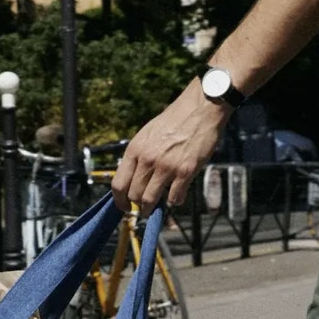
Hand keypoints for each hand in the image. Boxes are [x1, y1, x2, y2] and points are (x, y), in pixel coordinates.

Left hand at [111, 79, 233, 216]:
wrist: (199, 109)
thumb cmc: (174, 121)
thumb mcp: (147, 135)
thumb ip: (139, 156)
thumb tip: (133, 179)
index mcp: (135, 149)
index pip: (118, 184)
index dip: (119, 201)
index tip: (124, 207)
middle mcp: (148, 159)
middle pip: (133, 195)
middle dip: (137, 206)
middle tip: (143, 208)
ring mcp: (166, 167)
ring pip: (149, 200)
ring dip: (151, 209)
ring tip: (154, 210)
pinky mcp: (185, 172)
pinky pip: (175, 198)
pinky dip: (175, 201)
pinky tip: (177, 196)